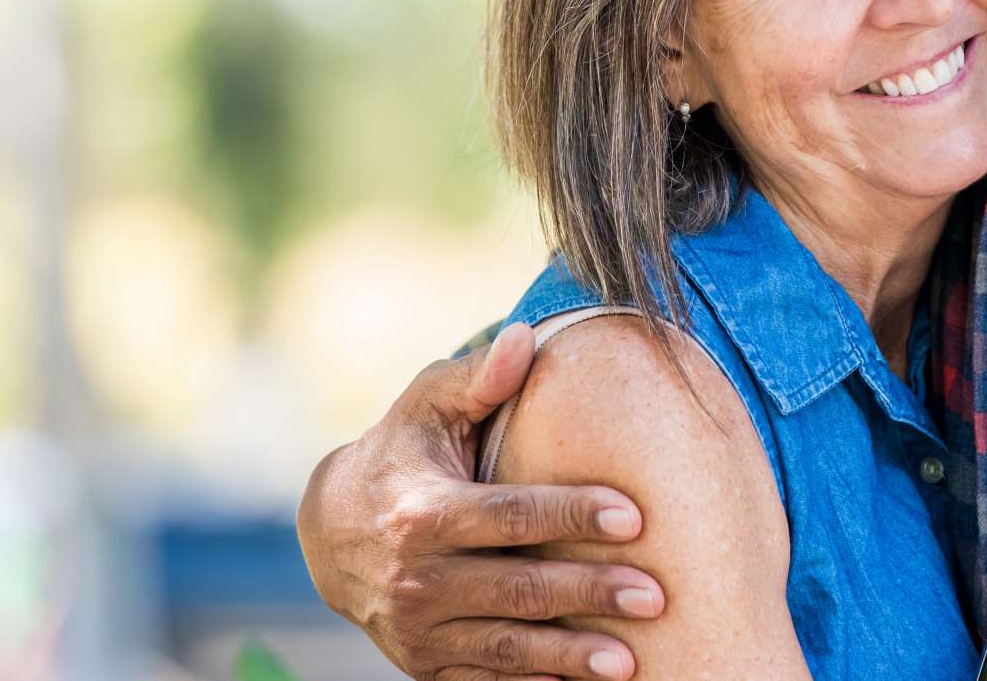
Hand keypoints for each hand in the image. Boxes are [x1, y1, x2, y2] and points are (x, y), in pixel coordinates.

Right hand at [297, 324, 667, 680]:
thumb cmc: (400, 451)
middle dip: (590, 593)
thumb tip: (525, 338)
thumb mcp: (426, 405)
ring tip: (632, 661)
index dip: (572, 516)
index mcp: (422, 513)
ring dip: (571, 656)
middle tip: (656, 596)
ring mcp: (418, 630)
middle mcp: (417, 579)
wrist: (329, 531)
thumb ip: (478, 377)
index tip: (635, 517)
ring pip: (506, 648)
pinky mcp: (423, 663)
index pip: (511, 516)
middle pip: (518, 590)